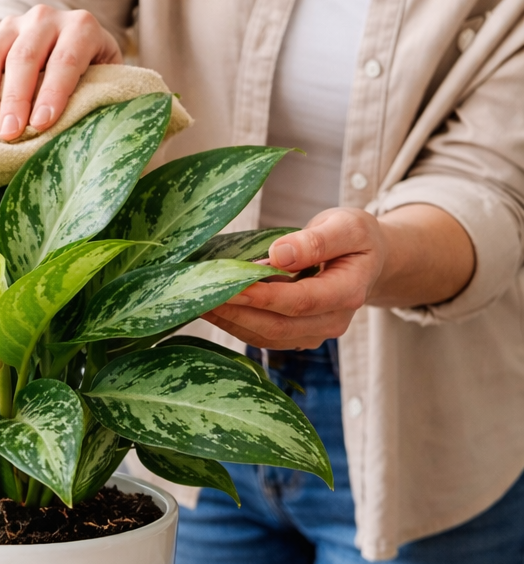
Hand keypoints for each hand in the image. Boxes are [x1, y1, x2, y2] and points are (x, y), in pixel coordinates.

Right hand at [0, 5, 122, 141]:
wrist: (66, 42)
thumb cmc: (90, 73)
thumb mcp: (105, 78)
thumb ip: (104, 95)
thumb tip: (103, 130)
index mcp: (81, 28)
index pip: (66, 59)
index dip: (53, 92)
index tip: (41, 124)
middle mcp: (45, 19)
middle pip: (25, 56)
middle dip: (16, 98)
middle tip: (9, 133)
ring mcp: (13, 24)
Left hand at [203, 204, 474, 349]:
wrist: (367, 260)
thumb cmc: (354, 237)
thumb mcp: (346, 225)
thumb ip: (317, 240)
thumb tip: (279, 253)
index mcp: (348, 292)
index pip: (299, 301)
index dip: (261, 296)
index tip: (227, 282)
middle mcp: (332, 322)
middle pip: (277, 326)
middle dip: (235, 311)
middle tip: (198, 293)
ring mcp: (314, 334)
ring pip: (266, 337)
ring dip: (229, 321)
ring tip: (196, 299)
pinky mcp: (297, 336)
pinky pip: (262, 337)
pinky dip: (235, 324)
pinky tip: (211, 306)